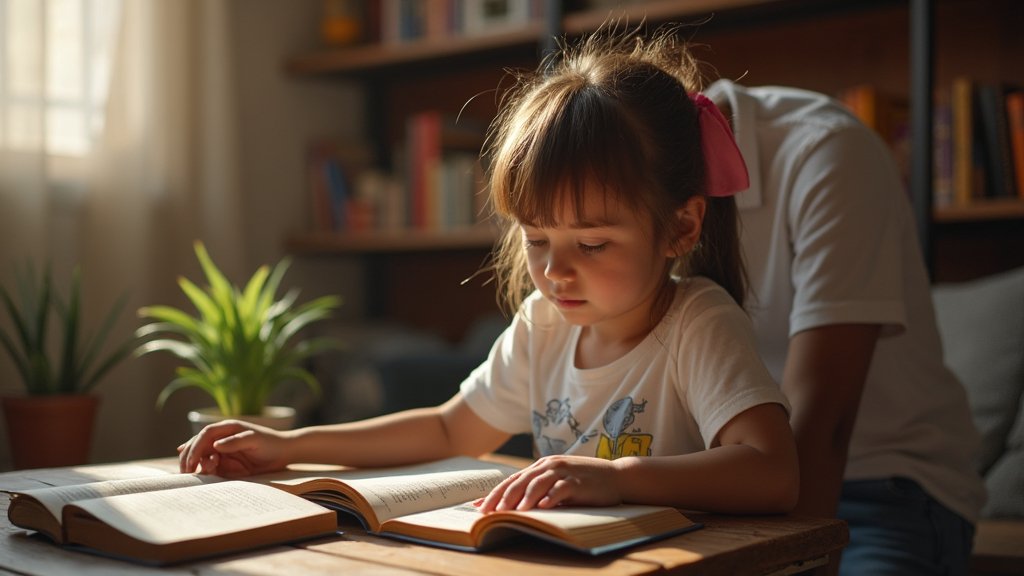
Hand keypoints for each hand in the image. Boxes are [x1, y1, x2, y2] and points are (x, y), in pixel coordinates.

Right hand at [177, 420, 291, 476]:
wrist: (283, 453)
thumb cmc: (270, 443)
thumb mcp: (254, 440)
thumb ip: (235, 441)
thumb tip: (216, 445)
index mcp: (227, 428)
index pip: (205, 434)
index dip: (195, 446)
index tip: (192, 460)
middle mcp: (221, 439)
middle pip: (198, 446)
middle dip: (190, 457)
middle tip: (187, 472)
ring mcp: (222, 451)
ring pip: (202, 458)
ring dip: (199, 465)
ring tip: (209, 471)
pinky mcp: (226, 463)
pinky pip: (211, 468)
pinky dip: (206, 472)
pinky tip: (207, 474)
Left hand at [476, 455, 621, 512]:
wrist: (616, 476)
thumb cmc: (584, 481)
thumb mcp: (557, 481)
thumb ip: (537, 489)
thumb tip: (513, 505)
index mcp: (542, 465)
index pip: (512, 479)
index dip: (494, 493)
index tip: (479, 508)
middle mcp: (550, 465)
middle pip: (520, 481)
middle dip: (502, 498)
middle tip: (489, 513)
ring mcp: (564, 472)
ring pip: (537, 483)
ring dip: (523, 498)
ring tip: (511, 511)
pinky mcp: (578, 482)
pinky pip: (561, 489)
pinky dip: (550, 497)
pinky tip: (542, 507)